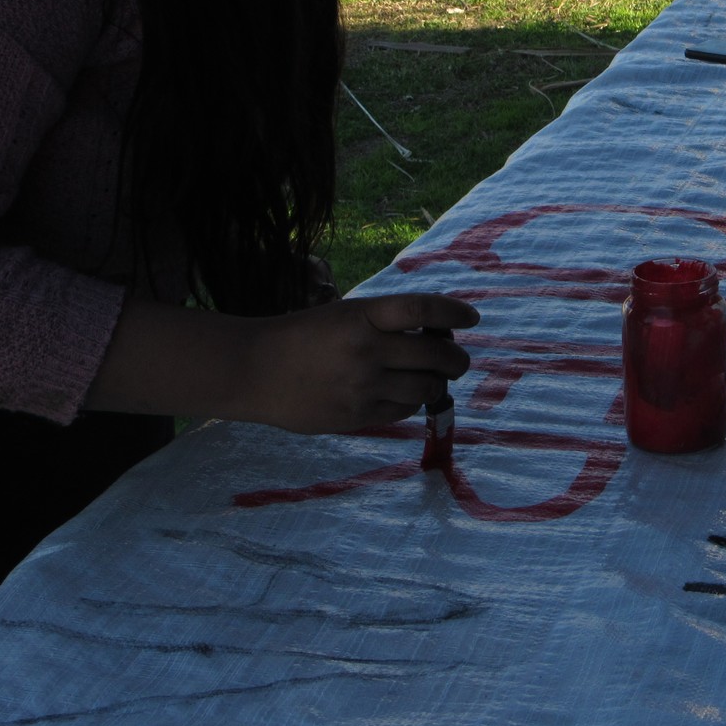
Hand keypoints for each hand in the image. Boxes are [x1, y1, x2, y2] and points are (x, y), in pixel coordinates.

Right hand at [237, 293, 477, 434]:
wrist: (254, 370)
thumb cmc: (302, 337)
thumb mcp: (343, 315)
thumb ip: (384, 324)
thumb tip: (435, 336)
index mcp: (362, 315)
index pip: (423, 309)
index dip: (455, 311)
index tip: (472, 317)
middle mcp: (366, 349)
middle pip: (436, 354)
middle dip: (456, 359)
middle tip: (458, 360)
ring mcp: (362, 385)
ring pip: (426, 388)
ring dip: (437, 383)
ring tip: (432, 379)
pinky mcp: (356, 416)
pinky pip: (403, 412)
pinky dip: (412, 404)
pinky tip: (404, 396)